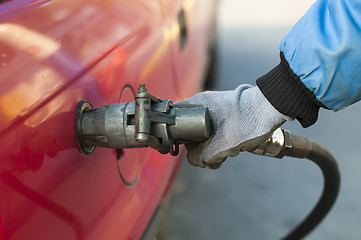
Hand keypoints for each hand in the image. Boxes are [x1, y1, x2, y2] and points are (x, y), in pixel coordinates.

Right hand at [176, 85, 292, 168]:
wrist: (272, 108)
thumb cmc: (247, 121)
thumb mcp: (220, 145)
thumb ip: (201, 156)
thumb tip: (196, 161)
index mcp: (195, 105)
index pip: (174, 122)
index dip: (177, 139)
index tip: (187, 150)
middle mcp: (202, 104)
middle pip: (190, 131)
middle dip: (200, 148)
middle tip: (213, 156)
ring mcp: (214, 107)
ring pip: (204, 133)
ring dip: (213, 147)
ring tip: (227, 152)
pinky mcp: (226, 112)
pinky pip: (216, 130)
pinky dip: (221, 141)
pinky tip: (233, 148)